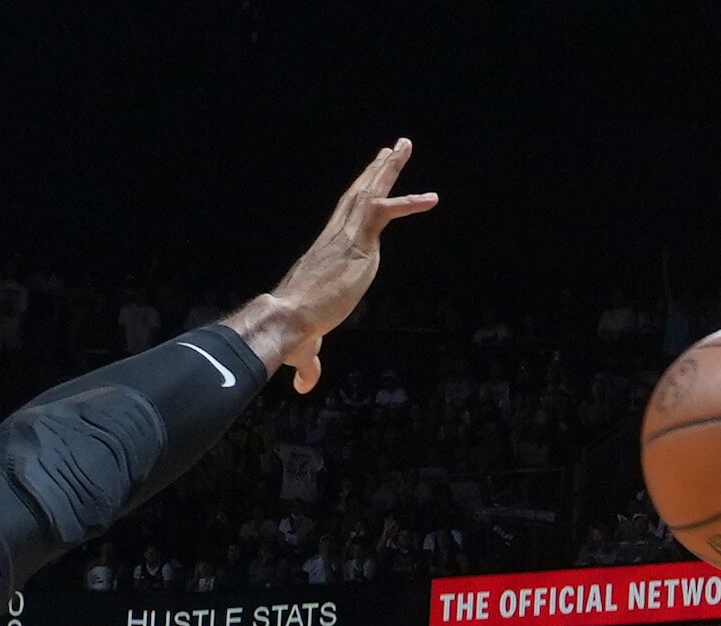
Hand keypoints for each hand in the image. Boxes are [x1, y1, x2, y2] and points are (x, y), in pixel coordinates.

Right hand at [236, 141, 435, 394]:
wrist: (288, 317)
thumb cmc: (294, 329)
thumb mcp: (310, 345)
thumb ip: (312, 361)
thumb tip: (306, 384)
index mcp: (327, 250)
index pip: (344, 217)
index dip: (359, 197)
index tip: (370, 180)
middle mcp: (336, 235)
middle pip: (357, 193)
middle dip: (375, 170)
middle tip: (392, 148)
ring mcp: (347, 235)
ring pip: (370, 191)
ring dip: (388, 168)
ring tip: (403, 146)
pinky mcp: (359, 242)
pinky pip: (386, 211)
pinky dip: (410, 203)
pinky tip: (432, 198)